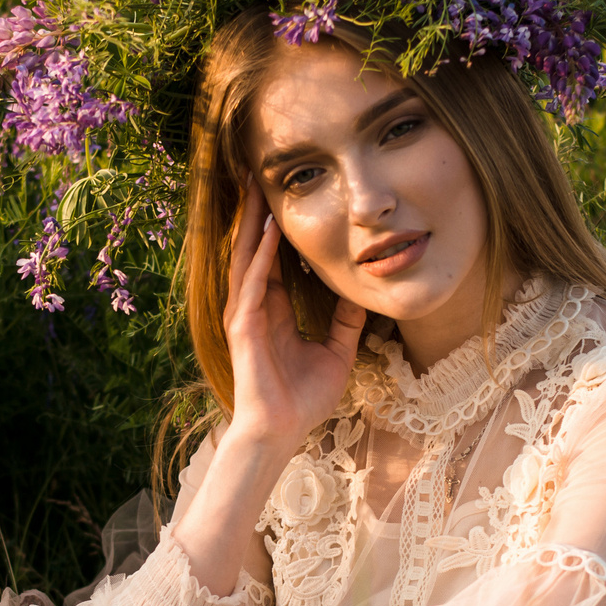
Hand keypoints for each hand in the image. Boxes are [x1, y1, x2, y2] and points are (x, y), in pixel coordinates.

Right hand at [224, 185, 367, 456]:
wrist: (282, 432)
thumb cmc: (303, 399)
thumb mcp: (337, 352)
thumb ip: (346, 324)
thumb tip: (362, 297)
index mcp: (273, 310)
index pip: (272, 259)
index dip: (275, 228)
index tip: (280, 195)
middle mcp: (254, 306)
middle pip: (252, 248)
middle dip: (254, 212)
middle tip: (257, 174)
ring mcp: (245, 315)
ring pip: (246, 257)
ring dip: (250, 222)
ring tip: (254, 187)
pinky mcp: (244, 327)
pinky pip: (253, 283)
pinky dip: (260, 255)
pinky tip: (267, 230)